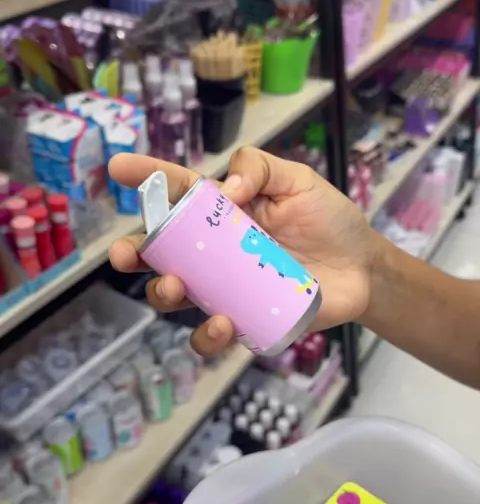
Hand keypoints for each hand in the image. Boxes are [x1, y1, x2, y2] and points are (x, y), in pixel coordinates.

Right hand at [109, 147, 375, 355]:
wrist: (364, 270)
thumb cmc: (329, 221)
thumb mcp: (298, 180)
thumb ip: (260, 168)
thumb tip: (226, 188)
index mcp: (224, 211)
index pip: (177, 191)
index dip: (146, 179)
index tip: (117, 169)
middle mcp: (215, 250)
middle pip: (161, 251)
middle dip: (134, 253)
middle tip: (124, 254)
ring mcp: (225, 287)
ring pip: (176, 294)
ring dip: (162, 292)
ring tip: (176, 287)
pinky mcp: (244, 319)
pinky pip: (212, 334)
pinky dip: (207, 334)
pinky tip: (222, 322)